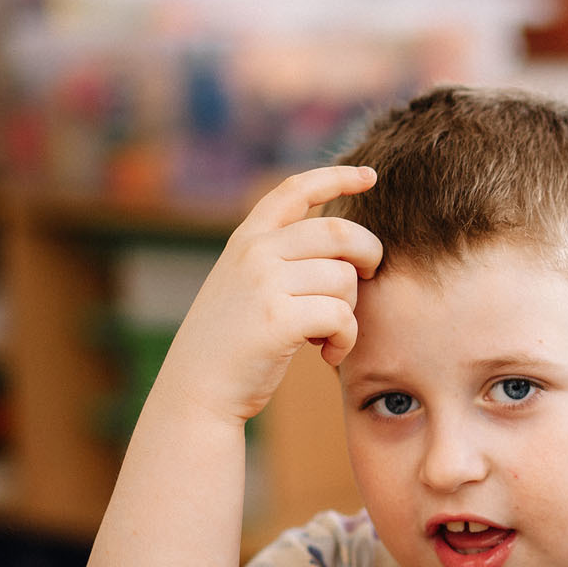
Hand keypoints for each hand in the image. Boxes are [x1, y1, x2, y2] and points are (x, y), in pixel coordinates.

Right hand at [155, 166, 382, 425]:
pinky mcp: (279, 318)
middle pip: (340, 233)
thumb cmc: (233, 345)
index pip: (296, 190)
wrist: (197, 391)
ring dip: (351, 311)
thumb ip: (282, 259)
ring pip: (345, 279)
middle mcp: (255, 251)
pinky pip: (342, 316)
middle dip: (369, 256)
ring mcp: (264, 282)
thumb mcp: (247, 286)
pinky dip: (346, 339)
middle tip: (367, 282)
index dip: (337, 177)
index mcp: (247, 239)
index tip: (369, 175)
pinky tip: (326, 354)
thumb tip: (347, 247)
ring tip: (327, 334)